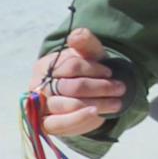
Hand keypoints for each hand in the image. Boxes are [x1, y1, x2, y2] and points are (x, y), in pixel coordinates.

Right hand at [28, 27, 129, 141]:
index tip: (110, 72)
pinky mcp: (47, 124)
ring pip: (68, 104)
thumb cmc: (87, 72)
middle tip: (120, 88)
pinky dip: (78, 118)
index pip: (71, 66)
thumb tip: (76, 35)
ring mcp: (40, 107)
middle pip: (71, 87)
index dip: (93, 70)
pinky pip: (58, 123)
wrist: (88, 95)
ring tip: (117, 102)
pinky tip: (96, 113)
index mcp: (45, 66)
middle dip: (100, 87)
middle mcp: (37, 86)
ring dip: (97, 103)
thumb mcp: (91, 55)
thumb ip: (86, 43)